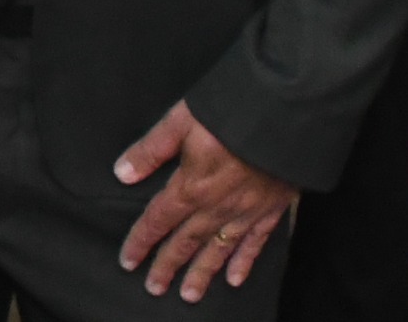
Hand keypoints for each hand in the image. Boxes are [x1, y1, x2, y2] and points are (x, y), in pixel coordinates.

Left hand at [116, 101, 297, 300]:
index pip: (158, 220)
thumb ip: (151, 150)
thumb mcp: (179, 121)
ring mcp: (246, 211)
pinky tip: (234, 279)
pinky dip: (244, 261)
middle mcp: (217, 206)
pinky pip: (255, 242)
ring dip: (202, 273)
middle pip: (186, 242)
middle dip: (168, 266)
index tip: (127, 261)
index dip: (141, 240)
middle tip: (153, 288)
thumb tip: (122, 173)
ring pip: (219, 249)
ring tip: (188, 295)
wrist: (284, 115)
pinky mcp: (271, 209)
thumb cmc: (229, 112)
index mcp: (191, 186)